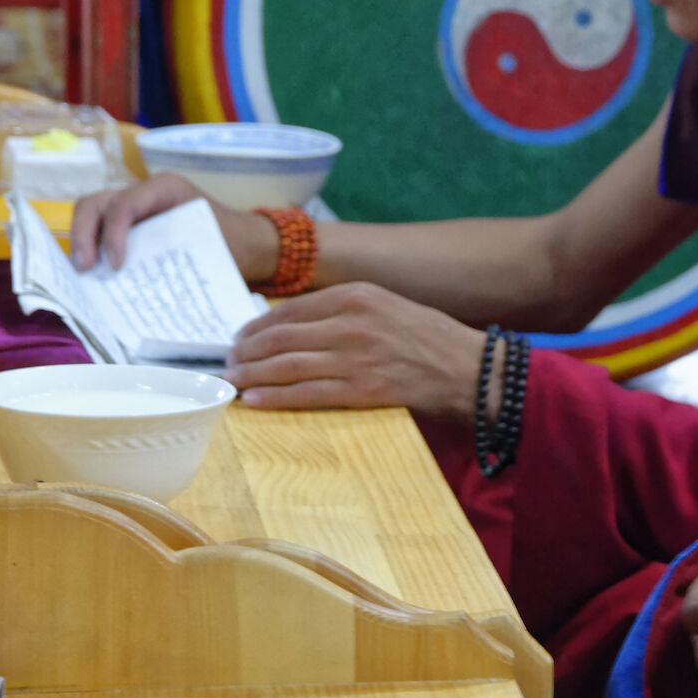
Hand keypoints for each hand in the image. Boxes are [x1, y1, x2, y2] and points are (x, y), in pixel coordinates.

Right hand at [70, 172, 274, 278]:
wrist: (246, 243)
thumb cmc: (232, 244)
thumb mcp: (210, 247)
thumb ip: (178, 258)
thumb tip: (143, 290)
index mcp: (165, 188)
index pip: (125, 204)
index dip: (113, 233)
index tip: (117, 266)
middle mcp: (143, 191)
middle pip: (95, 203)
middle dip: (84, 234)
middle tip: (84, 270)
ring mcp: (132, 207)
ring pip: (91, 213)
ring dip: (82, 241)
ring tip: (83, 274)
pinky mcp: (127, 225)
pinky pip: (99, 230)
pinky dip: (91, 249)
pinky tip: (90, 276)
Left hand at [224, 283, 486, 417]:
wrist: (469, 368)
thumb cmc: (428, 338)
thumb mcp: (385, 305)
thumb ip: (345, 310)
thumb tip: (296, 326)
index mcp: (356, 295)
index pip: (290, 310)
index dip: (257, 326)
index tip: (240, 339)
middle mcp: (351, 322)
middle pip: (281, 337)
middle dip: (247, 352)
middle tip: (228, 364)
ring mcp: (356, 357)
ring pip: (288, 365)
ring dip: (253, 375)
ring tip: (233, 382)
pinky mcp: (363, 390)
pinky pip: (307, 394)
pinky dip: (276, 398)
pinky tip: (255, 401)